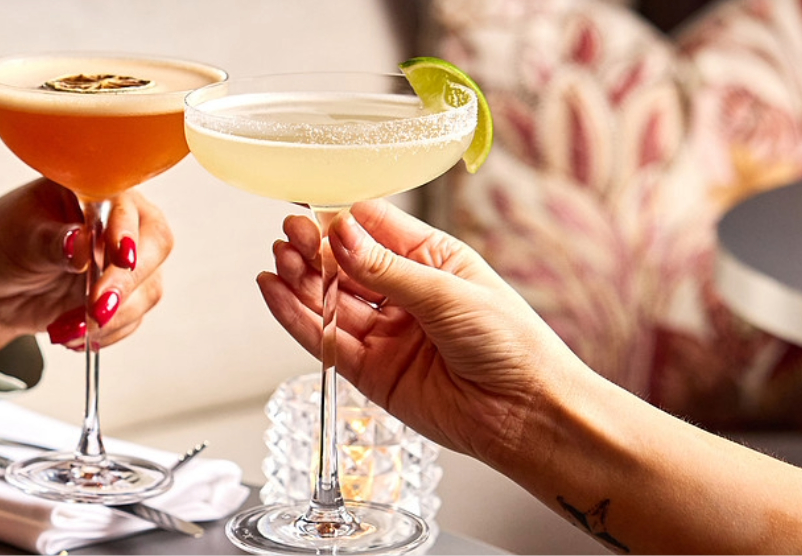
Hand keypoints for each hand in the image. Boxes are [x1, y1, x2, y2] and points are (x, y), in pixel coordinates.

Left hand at [0, 177, 171, 356]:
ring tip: (66, 329)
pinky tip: (68, 333)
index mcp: (94, 190)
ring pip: (146, 290)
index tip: (118, 259)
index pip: (127, 207)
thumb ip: (51, 240)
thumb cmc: (1, 242)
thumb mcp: (18, 236)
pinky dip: (103, 334)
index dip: (127, 233)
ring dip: (112, 318)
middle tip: (97, 311)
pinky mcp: (120, 296)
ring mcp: (123, 261)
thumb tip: (80, 243)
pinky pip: (130, 319)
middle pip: (154, 247)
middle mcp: (118, 222)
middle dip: (126, 284)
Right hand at [256, 200, 584, 464]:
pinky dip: (295, 317)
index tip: (309, 209)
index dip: (339, 218)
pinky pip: (323, 339)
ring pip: (328, 300)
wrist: (526, 414)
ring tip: (278, 260)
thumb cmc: (512, 344)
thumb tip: (340, 235)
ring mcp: (384, 332)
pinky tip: (274, 292)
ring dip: (300, 279)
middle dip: (313, 249)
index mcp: (431, 260)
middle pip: (343, 264)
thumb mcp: (448, 293)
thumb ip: (386, 269)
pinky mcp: (368, 370)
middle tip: (291, 238)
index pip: (373, 228)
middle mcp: (403, 293)